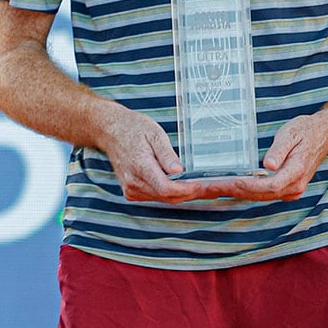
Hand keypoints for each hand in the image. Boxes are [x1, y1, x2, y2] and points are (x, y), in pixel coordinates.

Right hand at [98, 108, 221, 202]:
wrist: (110, 131)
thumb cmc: (133, 128)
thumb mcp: (154, 133)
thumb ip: (166, 154)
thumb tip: (179, 171)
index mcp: (140, 166)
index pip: (167, 188)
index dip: (188, 190)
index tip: (204, 185)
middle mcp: (134, 182)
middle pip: (170, 196)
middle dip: (194, 193)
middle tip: (217, 189)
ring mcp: (131, 189)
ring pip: (165, 199)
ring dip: (186, 195)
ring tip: (208, 188)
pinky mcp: (132, 191)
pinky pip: (158, 197)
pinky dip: (174, 194)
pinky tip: (188, 187)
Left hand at [208, 114, 327, 202]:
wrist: (323, 134)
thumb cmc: (305, 131)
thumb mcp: (291, 134)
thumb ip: (279, 150)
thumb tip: (268, 165)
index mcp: (297, 172)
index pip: (270, 185)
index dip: (249, 185)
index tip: (232, 181)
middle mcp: (296, 186)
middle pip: (262, 194)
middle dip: (236, 191)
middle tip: (212, 186)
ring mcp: (292, 190)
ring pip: (262, 196)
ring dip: (239, 193)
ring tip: (215, 188)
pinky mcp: (288, 188)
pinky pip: (265, 194)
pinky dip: (248, 191)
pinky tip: (232, 187)